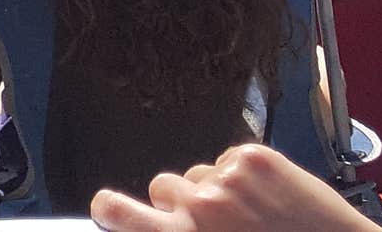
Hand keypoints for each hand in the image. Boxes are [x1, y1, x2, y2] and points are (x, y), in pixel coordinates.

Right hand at [91, 142, 381, 231]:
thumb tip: (154, 225)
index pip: (113, 209)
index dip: (111, 209)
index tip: (116, 212)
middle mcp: (200, 206)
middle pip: (161, 186)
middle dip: (178, 202)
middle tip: (209, 221)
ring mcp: (229, 178)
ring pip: (200, 174)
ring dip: (218, 191)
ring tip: (252, 215)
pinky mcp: (256, 156)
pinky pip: (231, 160)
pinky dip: (246, 177)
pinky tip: (271, 201)